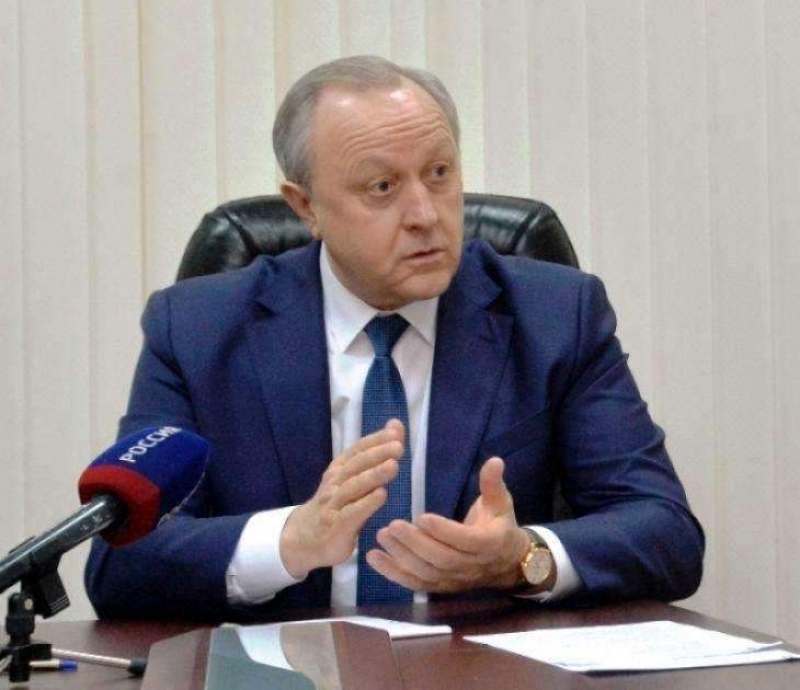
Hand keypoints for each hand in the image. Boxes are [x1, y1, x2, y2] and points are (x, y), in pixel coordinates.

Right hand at [280, 420, 404, 578]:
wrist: (303, 539)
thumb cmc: (334, 506)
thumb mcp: (351, 480)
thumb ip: (374, 455)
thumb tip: (395, 426)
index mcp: (339, 469)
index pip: (358, 450)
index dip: (376, 440)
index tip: (395, 432)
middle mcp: (335, 483)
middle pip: (357, 465)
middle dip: (378, 454)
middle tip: (398, 446)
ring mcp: (333, 504)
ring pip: (354, 487)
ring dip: (374, 475)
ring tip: (393, 466)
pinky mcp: (336, 527)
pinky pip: (352, 513)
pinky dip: (366, 503)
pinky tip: (381, 495)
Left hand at [366, 456, 530, 592]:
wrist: (506, 563)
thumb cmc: (499, 525)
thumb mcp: (500, 502)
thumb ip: (492, 483)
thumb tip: (494, 460)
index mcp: (487, 543)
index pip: (464, 540)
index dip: (444, 531)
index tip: (422, 517)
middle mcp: (470, 566)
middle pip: (441, 559)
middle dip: (415, 544)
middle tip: (392, 525)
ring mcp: (453, 579)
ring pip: (426, 573)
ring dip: (401, 557)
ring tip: (381, 535)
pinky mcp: (439, 586)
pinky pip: (415, 583)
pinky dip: (393, 573)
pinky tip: (373, 557)